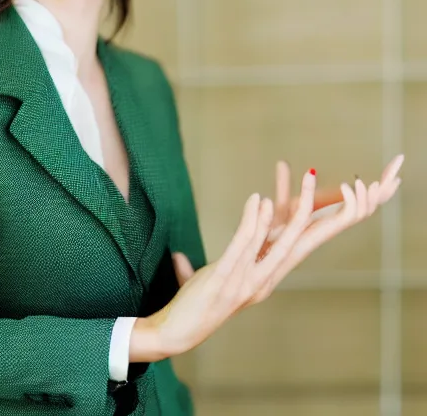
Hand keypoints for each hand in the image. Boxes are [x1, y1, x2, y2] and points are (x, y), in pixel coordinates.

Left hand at [130, 155, 403, 361]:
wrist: (176, 334)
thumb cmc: (196, 307)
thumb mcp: (214, 279)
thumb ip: (215, 264)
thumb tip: (188, 253)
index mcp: (265, 279)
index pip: (297, 244)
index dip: (318, 220)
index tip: (333, 194)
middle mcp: (263, 281)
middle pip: (301, 242)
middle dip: (319, 211)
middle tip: (336, 182)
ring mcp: (246, 281)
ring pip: (280, 242)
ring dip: (292, 208)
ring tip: (305, 179)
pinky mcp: (225, 279)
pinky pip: (245, 245)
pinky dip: (254, 220)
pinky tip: (258, 199)